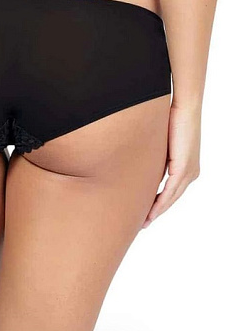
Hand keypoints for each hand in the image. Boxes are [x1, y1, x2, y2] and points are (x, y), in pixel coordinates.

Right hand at [143, 104, 200, 227]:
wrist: (185, 107)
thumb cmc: (172, 119)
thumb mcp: (161, 143)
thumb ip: (154, 158)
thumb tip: (139, 166)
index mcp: (186, 167)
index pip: (171, 191)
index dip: (158, 203)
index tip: (146, 213)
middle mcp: (191, 173)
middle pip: (171, 199)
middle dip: (156, 212)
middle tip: (143, 224)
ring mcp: (189, 172)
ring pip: (171, 198)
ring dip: (157, 211)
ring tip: (144, 221)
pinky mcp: (184, 168)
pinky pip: (170, 191)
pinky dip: (160, 203)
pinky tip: (150, 211)